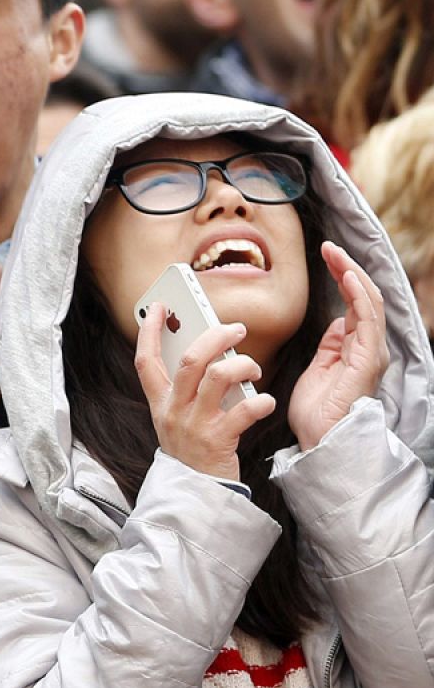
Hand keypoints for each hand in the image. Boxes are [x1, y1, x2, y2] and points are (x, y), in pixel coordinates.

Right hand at [135, 304, 274, 479]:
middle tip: (236, 329)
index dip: (150, 330)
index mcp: (160, 402)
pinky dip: (262, 402)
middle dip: (215, 336)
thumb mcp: (177, 418)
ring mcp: (194, 425)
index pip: (145, 360)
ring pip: (218, 376)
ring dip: (242, 365)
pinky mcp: (218, 440)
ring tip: (253, 368)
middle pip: (190, 359)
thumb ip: (188, 389)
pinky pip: (245, 411)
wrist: (195, 496)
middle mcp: (173, 410)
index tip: (161, 307)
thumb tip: (213, 354)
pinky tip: (267, 403)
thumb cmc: (193, 451)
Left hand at [290, 241, 388, 449]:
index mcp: (355, 347)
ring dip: (351, 273)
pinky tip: (348, 276)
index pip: (354, 302)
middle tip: (329, 246)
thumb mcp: (319, 368)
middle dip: (347, 268)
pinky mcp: (367, 359)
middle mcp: (367, 347)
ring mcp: (370, 352)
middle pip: (363, 296)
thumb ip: (330, 344)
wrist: (321, 441)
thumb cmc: (317, 412)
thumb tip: (336, 322)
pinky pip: (367, 320)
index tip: (326, 255)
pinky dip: (359, 295)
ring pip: (368, 302)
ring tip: (335, 253)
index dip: (342, 275)